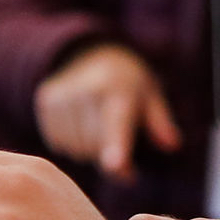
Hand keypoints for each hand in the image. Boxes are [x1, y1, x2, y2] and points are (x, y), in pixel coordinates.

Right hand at [34, 44, 178, 178]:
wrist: (90, 53)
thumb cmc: (127, 82)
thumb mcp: (151, 95)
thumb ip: (159, 122)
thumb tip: (173, 145)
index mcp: (119, 89)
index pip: (117, 125)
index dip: (117, 148)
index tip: (117, 165)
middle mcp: (87, 91)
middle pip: (96, 149)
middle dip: (111, 156)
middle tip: (120, 142)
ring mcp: (63, 96)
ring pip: (77, 151)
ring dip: (90, 150)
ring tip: (98, 124)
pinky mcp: (46, 101)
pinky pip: (59, 145)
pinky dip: (72, 143)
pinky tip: (79, 123)